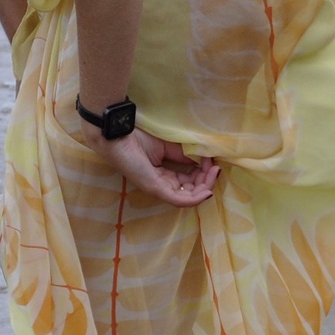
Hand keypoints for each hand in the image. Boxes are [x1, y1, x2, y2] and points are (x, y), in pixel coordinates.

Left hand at [94, 128, 219, 206]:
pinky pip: (179, 200)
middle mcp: (162, 185)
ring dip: (204, 187)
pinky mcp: (155, 188)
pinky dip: (195, 198)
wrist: (119, 134)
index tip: (213, 160)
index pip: (189, 181)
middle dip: (206, 181)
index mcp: (163, 175)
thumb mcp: (168, 145)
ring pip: (187, 196)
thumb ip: (185, 153)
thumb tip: (205, 158)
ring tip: (213, 173)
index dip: (203, 173)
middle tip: (215, 168)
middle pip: (190, 190)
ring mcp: (158, 188)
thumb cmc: (138, 137)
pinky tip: (206, 190)